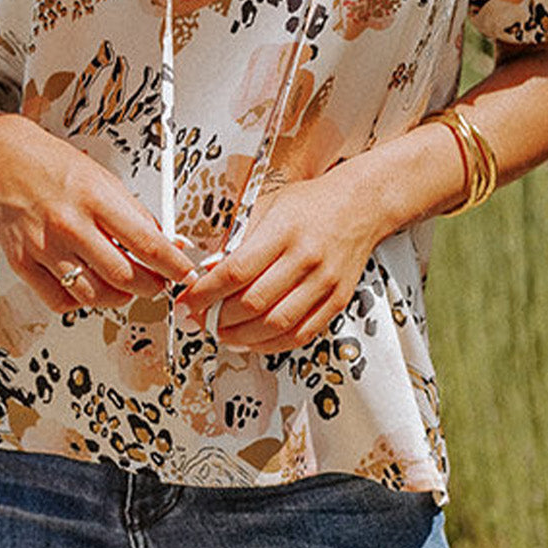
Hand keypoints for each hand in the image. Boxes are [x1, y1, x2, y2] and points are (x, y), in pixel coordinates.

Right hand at [0, 114, 195, 312]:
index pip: (146, 243)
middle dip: (151, 286)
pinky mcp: (22, 262)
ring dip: (119, 297)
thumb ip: (134, 213)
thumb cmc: (52, 164)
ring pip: (93, 294)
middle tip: (159, 283)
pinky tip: (89, 288)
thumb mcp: (103, 178)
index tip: (184, 272)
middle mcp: (68, 224)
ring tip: (127, 287)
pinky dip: (81, 302)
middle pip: (123, 275)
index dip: (172, 265)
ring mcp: (43, 246)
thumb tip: (167, 242)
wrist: (0, 157)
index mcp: (94, 198)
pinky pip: (59, 300)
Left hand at [177, 167, 380, 356]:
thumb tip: (206, 272)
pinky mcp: (337, 301)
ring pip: (276, 325)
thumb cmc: (311, 204)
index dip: (205, 293)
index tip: (187, 301)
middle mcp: (306, 258)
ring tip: (221, 332)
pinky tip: (252, 340)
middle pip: (253, 303)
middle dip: (217, 318)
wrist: (360, 206)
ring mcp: (324, 283)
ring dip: (240, 336)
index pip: (236, 271)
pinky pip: (301, 334)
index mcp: (283, 230)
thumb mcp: (267, 206)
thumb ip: (237, 240)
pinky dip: (271, 344)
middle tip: (199, 319)